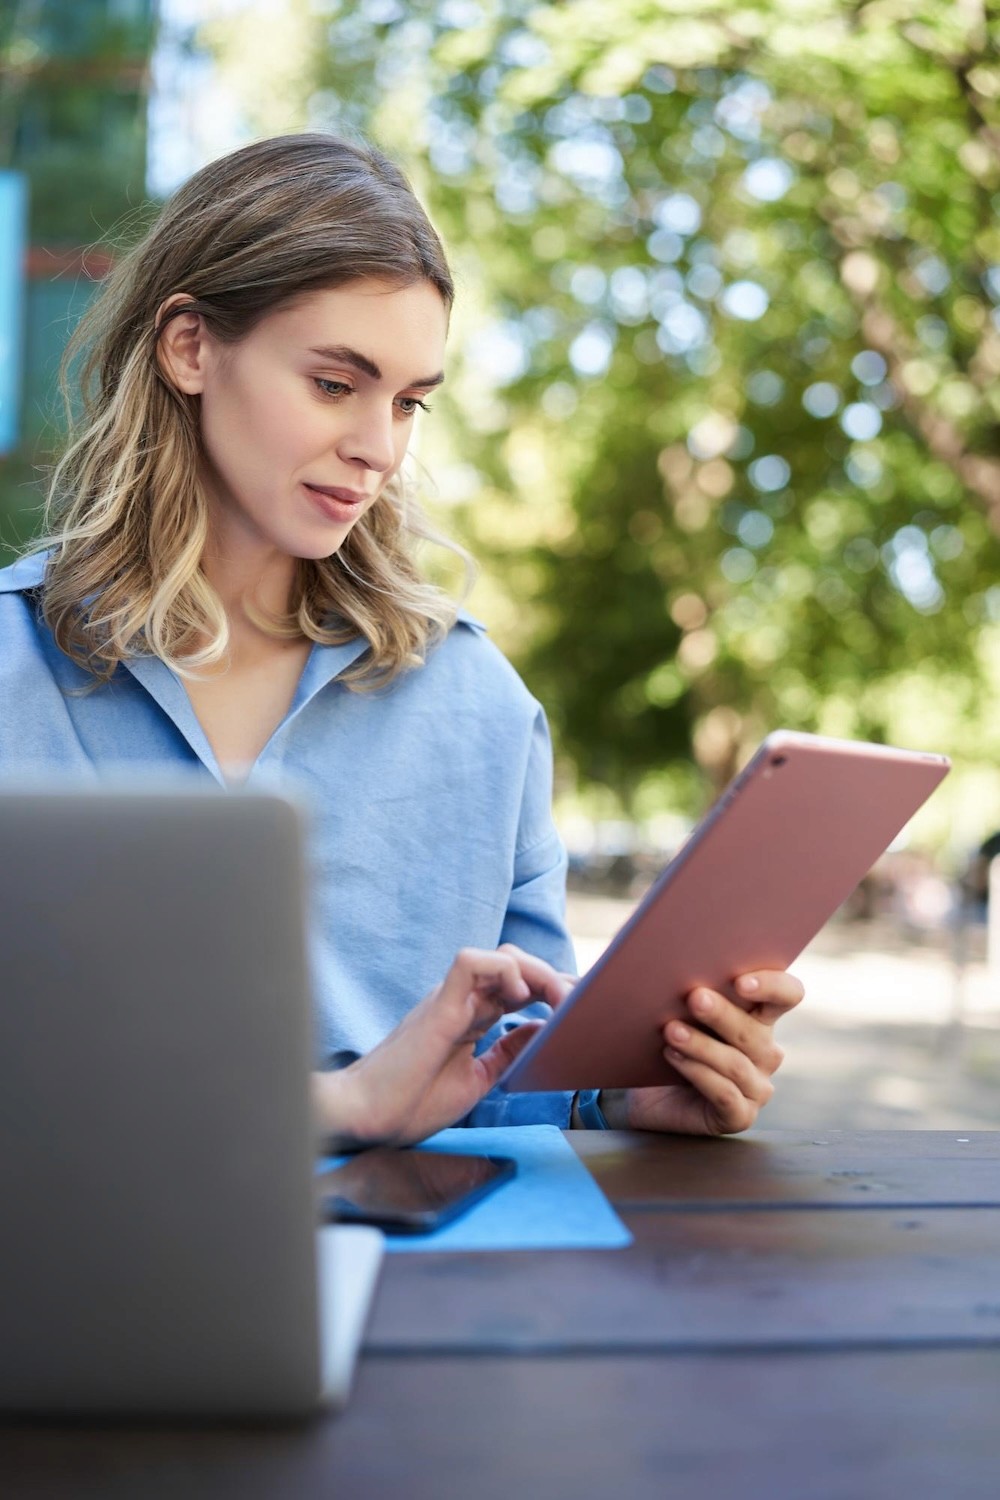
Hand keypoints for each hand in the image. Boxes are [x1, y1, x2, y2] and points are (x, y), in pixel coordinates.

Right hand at [313, 944, 570, 1147]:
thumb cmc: (412, 1103)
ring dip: (539, 973)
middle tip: (583, 1005)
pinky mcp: (438, 1005)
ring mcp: (449, 998)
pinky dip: (502, 970)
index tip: (583, 1008)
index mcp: (471, 1016)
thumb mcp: (478, 1079)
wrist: (369, 1118)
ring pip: (501, 956)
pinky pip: (469, 962)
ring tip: (561, 1003)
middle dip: (556, 979)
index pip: (520, 985)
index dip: (554, 990)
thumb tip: (541, 1031)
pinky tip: (520, 995)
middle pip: (518, 965)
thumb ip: (507, 1053)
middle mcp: (462, 999)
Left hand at [598, 970, 803, 1135]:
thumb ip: (657, 977)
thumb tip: (613, 961)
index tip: (741, 980)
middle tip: (694, 997)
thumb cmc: (657, 1036)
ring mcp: (756, 1086)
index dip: (773, 985)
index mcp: (758, 1015)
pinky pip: (726, 1095)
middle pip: (755, 1030)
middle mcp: (765, 1050)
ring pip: (737, 1064)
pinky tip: (674, 1057)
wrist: (637, 1091)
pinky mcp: (738, 1116)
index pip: (787, 994)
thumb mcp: (660, 1002)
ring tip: (670, 1031)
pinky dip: (700, 1074)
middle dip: (723, 1013)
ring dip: (703, 1045)